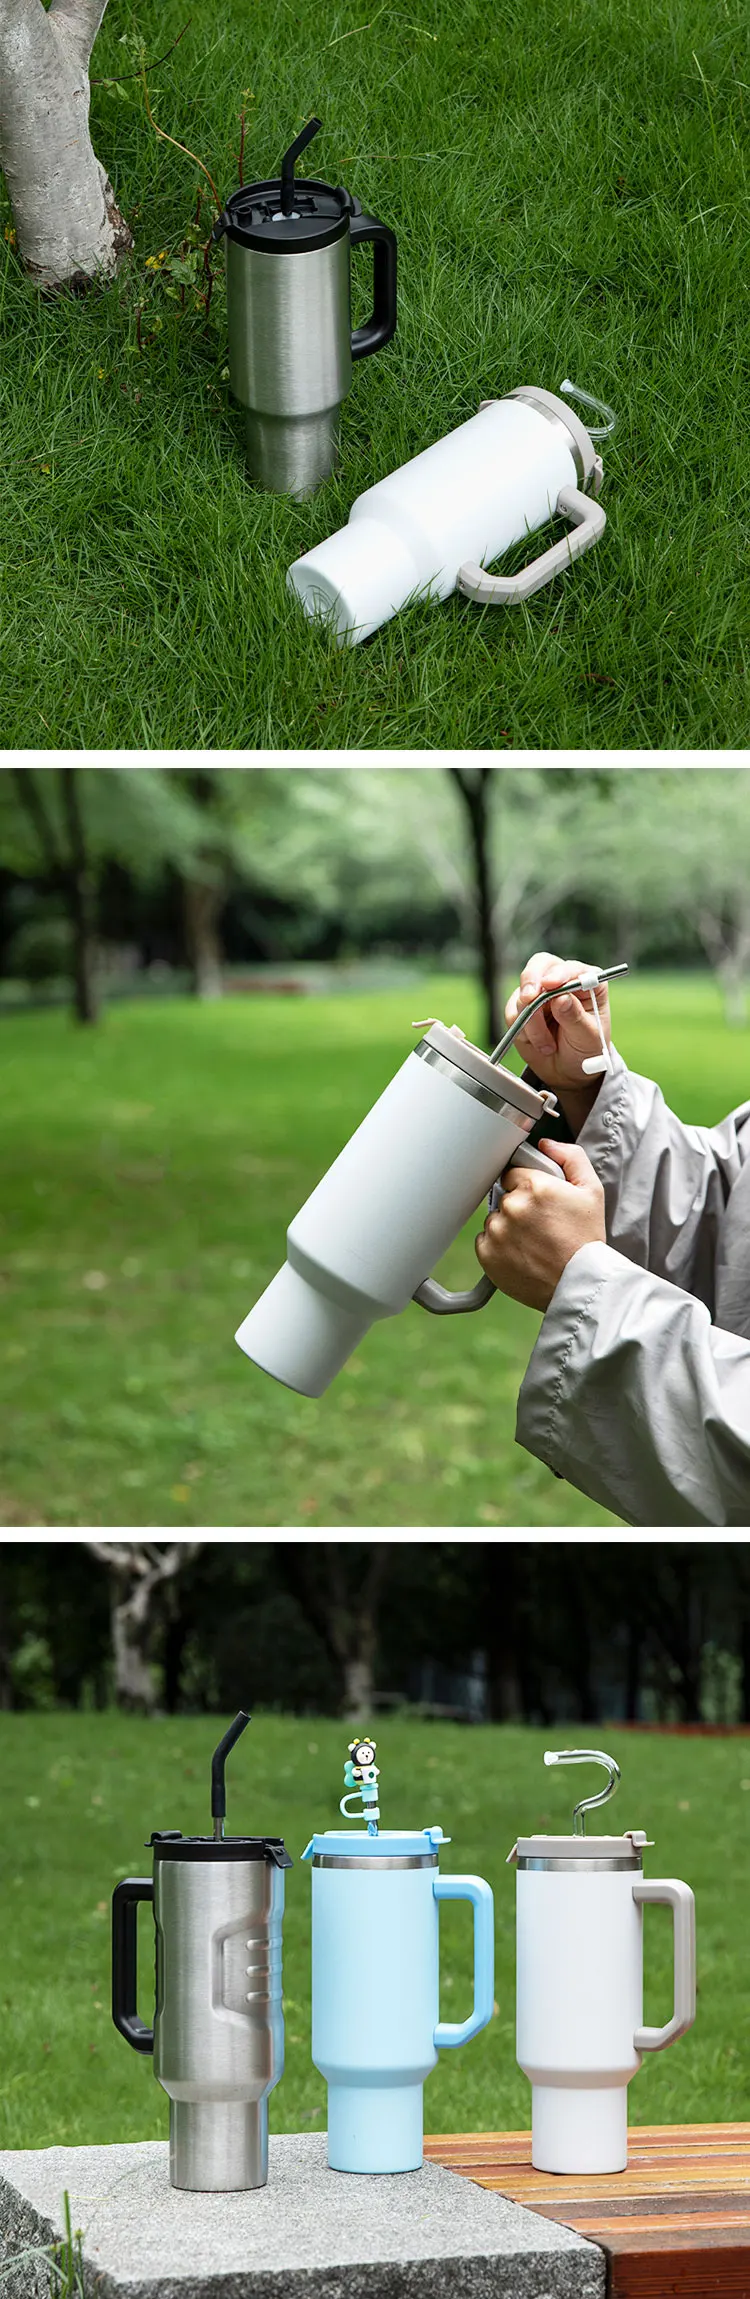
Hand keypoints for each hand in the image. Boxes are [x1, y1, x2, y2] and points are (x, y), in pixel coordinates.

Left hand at [475, 1138, 605, 1312]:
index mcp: (535, 1185)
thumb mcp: (592, 1190)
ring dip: (508, 1227)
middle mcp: (512, 1206)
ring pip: (495, 1219)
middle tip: (540, 1225)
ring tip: (532, 1242)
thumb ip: (571, 1157)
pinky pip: (485, 1242)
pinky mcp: (487, 1254)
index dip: (527, 1186)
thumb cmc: (586, 1239)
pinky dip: (498, 1247)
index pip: (513, 1173)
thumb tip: (546, 1144)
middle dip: (519, 1207)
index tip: (538, 1201)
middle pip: (504, 1196)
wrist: (579, 1283)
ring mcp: (497, 1231)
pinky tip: (521, 1254)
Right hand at [503, 951, 612, 1124]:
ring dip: (532, 1023)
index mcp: (587, 982)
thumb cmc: (585, 1050)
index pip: (570, 969)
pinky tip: (537, 1042)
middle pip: (540, 965)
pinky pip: (512, 1011)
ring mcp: (540, 993)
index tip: (550, 985)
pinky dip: (522, 1030)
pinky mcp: (522, 1007)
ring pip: (523, 994)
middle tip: (529, 999)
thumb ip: (575, 1016)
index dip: (559, 974)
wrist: (568, 1071)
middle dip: (532, 981)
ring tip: (548, 1045)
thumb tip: (561, 998)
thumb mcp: (587, 1036)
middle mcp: (562, 981)